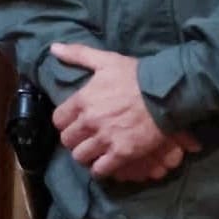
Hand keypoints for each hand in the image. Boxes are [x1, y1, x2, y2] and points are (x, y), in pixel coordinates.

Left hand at [48, 42, 201, 180]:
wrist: (164, 93)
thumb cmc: (135, 75)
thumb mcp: (105, 60)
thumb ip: (77, 54)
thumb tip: (54, 48)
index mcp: (82, 100)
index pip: (58, 120)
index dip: (64, 123)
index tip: (72, 123)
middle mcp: (89, 121)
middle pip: (67, 141)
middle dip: (73, 140)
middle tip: (83, 139)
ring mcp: (105, 139)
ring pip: (81, 157)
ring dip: (85, 156)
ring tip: (93, 152)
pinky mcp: (122, 153)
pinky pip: (101, 170)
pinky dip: (100, 170)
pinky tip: (104, 164)